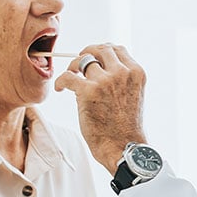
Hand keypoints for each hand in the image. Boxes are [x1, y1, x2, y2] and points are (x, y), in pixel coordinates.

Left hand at [54, 44, 147, 172]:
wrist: (124, 148)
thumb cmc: (126, 128)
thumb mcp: (134, 95)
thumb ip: (123, 80)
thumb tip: (102, 69)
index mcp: (136, 72)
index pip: (117, 49)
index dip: (102, 51)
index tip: (94, 57)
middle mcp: (122, 72)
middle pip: (100, 49)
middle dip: (86, 53)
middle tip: (78, 64)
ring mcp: (105, 80)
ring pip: (83, 61)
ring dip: (73, 67)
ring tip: (70, 78)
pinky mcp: (88, 91)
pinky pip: (68, 76)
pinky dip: (61, 81)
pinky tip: (60, 88)